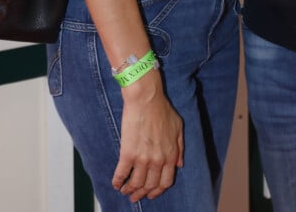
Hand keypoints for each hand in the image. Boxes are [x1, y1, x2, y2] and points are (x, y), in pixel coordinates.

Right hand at [112, 69, 183, 200]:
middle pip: (150, 186)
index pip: (165, 182)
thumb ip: (180, 148)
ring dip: (129, 190)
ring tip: (125, 190)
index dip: (157, 190)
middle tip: (135, 196)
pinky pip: (121, 174)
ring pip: (136, 183)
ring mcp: (142, 159)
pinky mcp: (128, 153)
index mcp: (170, 155)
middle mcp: (157, 160)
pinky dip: (118, 181)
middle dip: (142, 193)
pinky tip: (115, 183)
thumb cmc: (162, 109)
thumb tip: (179, 164)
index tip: (151, 193)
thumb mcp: (178, 127)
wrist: (146, 99)